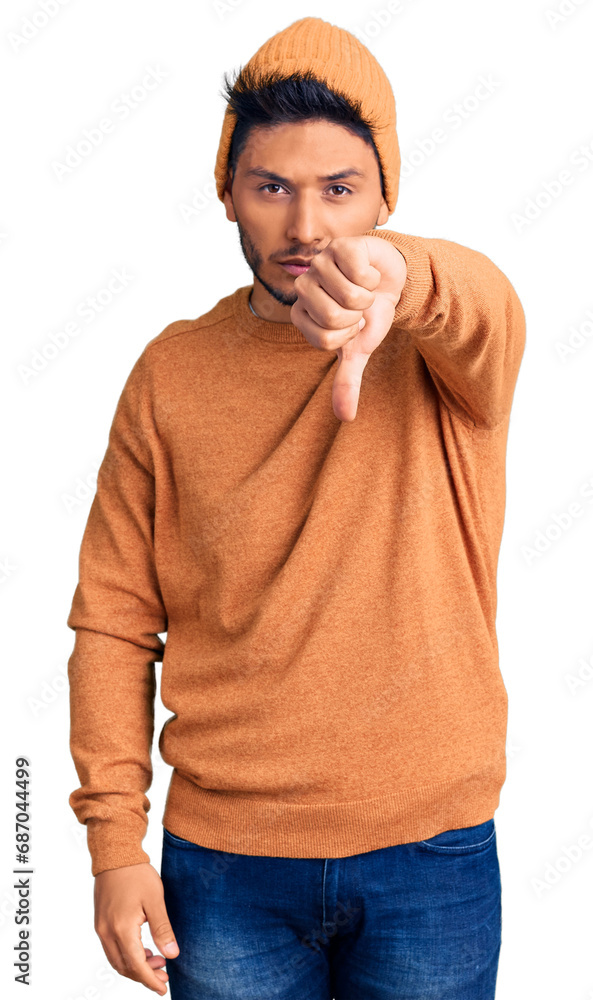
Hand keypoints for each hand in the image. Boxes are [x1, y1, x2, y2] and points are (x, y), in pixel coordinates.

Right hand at [94, 862, 179, 995]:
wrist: (116, 855)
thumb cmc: (137, 874)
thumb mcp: (155, 900)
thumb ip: (162, 930)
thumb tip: (172, 955)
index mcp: (122, 929)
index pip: (136, 965)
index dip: (150, 979)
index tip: (163, 988)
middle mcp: (107, 932)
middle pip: (124, 967)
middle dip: (144, 976)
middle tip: (164, 976)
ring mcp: (102, 928)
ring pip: (116, 960)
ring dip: (135, 966)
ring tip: (157, 962)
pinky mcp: (101, 922)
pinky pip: (112, 949)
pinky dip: (127, 955)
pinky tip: (143, 950)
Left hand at [290, 234, 406, 421]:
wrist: (390, 282)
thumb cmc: (369, 315)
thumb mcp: (358, 350)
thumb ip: (347, 381)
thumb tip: (345, 417)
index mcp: (302, 315)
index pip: (324, 338)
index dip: (349, 335)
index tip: (351, 326)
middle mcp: (304, 288)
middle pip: (333, 316)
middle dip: (358, 316)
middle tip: (358, 308)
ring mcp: (319, 264)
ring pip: (348, 294)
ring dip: (368, 295)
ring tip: (364, 289)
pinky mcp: (339, 245)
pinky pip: (358, 270)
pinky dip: (373, 276)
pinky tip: (368, 272)